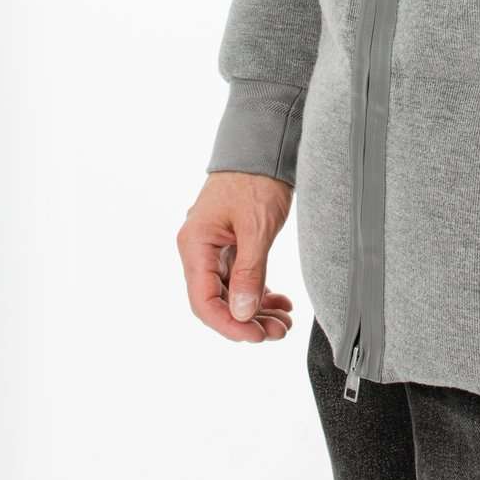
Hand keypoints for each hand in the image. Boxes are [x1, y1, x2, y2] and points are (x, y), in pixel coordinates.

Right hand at [177, 171, 295, 342]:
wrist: (265, 143)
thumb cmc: (256, 178)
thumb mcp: (257, 227)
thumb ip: (249, 272)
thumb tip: (243, 315)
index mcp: (195, 245)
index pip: (203, 301)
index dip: (228, 324)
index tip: (256, 337)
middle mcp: (199, 249)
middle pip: (217, 300)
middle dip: (247, 320)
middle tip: (278, 332)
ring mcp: (215, 247)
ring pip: (232, 292)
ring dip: (257, 309)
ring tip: (284, 322)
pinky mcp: (232, 243)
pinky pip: (242, 277)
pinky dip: (260, 291)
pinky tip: (281, 302)